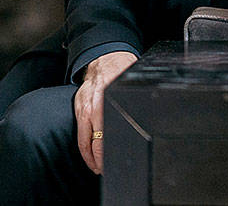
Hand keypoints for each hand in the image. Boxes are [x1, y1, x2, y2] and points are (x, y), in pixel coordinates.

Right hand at [73, 50, 136, 174]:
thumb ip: (133, 100)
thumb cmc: (121, 69)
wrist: (104, 57)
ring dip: (91, 158)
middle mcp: (92, 106)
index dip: (110, 152)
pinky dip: (84, 149)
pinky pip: (79, 134)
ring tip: (99, 169)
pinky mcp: (77, 109)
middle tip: (109, 170)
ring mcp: (83, 108)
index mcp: (106, 100)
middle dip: (101, 160)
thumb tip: (149, 115)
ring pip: (84, 141)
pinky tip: (91, 158)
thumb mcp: (130, 83)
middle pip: (95, 142)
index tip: (116, 162)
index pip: (107, 134)